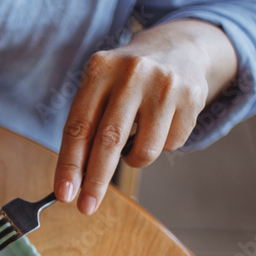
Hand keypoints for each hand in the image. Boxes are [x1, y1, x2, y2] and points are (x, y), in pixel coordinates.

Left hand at [53, 19, 236, 213]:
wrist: (179, 48)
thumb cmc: (126, 81)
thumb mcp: (100, 88)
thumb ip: (87, 127)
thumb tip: (75, 181)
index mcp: (100, 69)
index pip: (79, 126)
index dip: (70, 164)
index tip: (64, 194)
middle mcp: (132, 73)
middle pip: (109, 141)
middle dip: (95, 181)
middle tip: (85, 207)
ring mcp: (164, 84)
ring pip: (145, 150)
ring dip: (135, 159)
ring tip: (135, 139)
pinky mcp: (192, 96)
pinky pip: (172, 144)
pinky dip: (162, 145)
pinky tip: (161, 123)